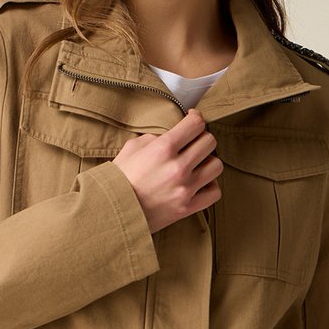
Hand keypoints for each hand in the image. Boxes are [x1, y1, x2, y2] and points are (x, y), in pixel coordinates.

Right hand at [112, 109, 221, 234]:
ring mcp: (185, 189)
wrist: (112, 211)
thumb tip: (174, 135)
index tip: (192, 120)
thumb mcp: (132, 148)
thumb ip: (156, 137)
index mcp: (163, 149)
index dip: (196, 118)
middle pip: (210, 142)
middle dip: (201, 138)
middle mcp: (177, 167)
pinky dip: (210, 186)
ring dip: (208, 162)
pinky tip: (199, 183)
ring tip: (196, 165)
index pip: (196, 124)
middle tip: (192, 143)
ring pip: (216, 165)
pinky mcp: (187, 207)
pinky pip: (215, 192)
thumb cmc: (119, 178)